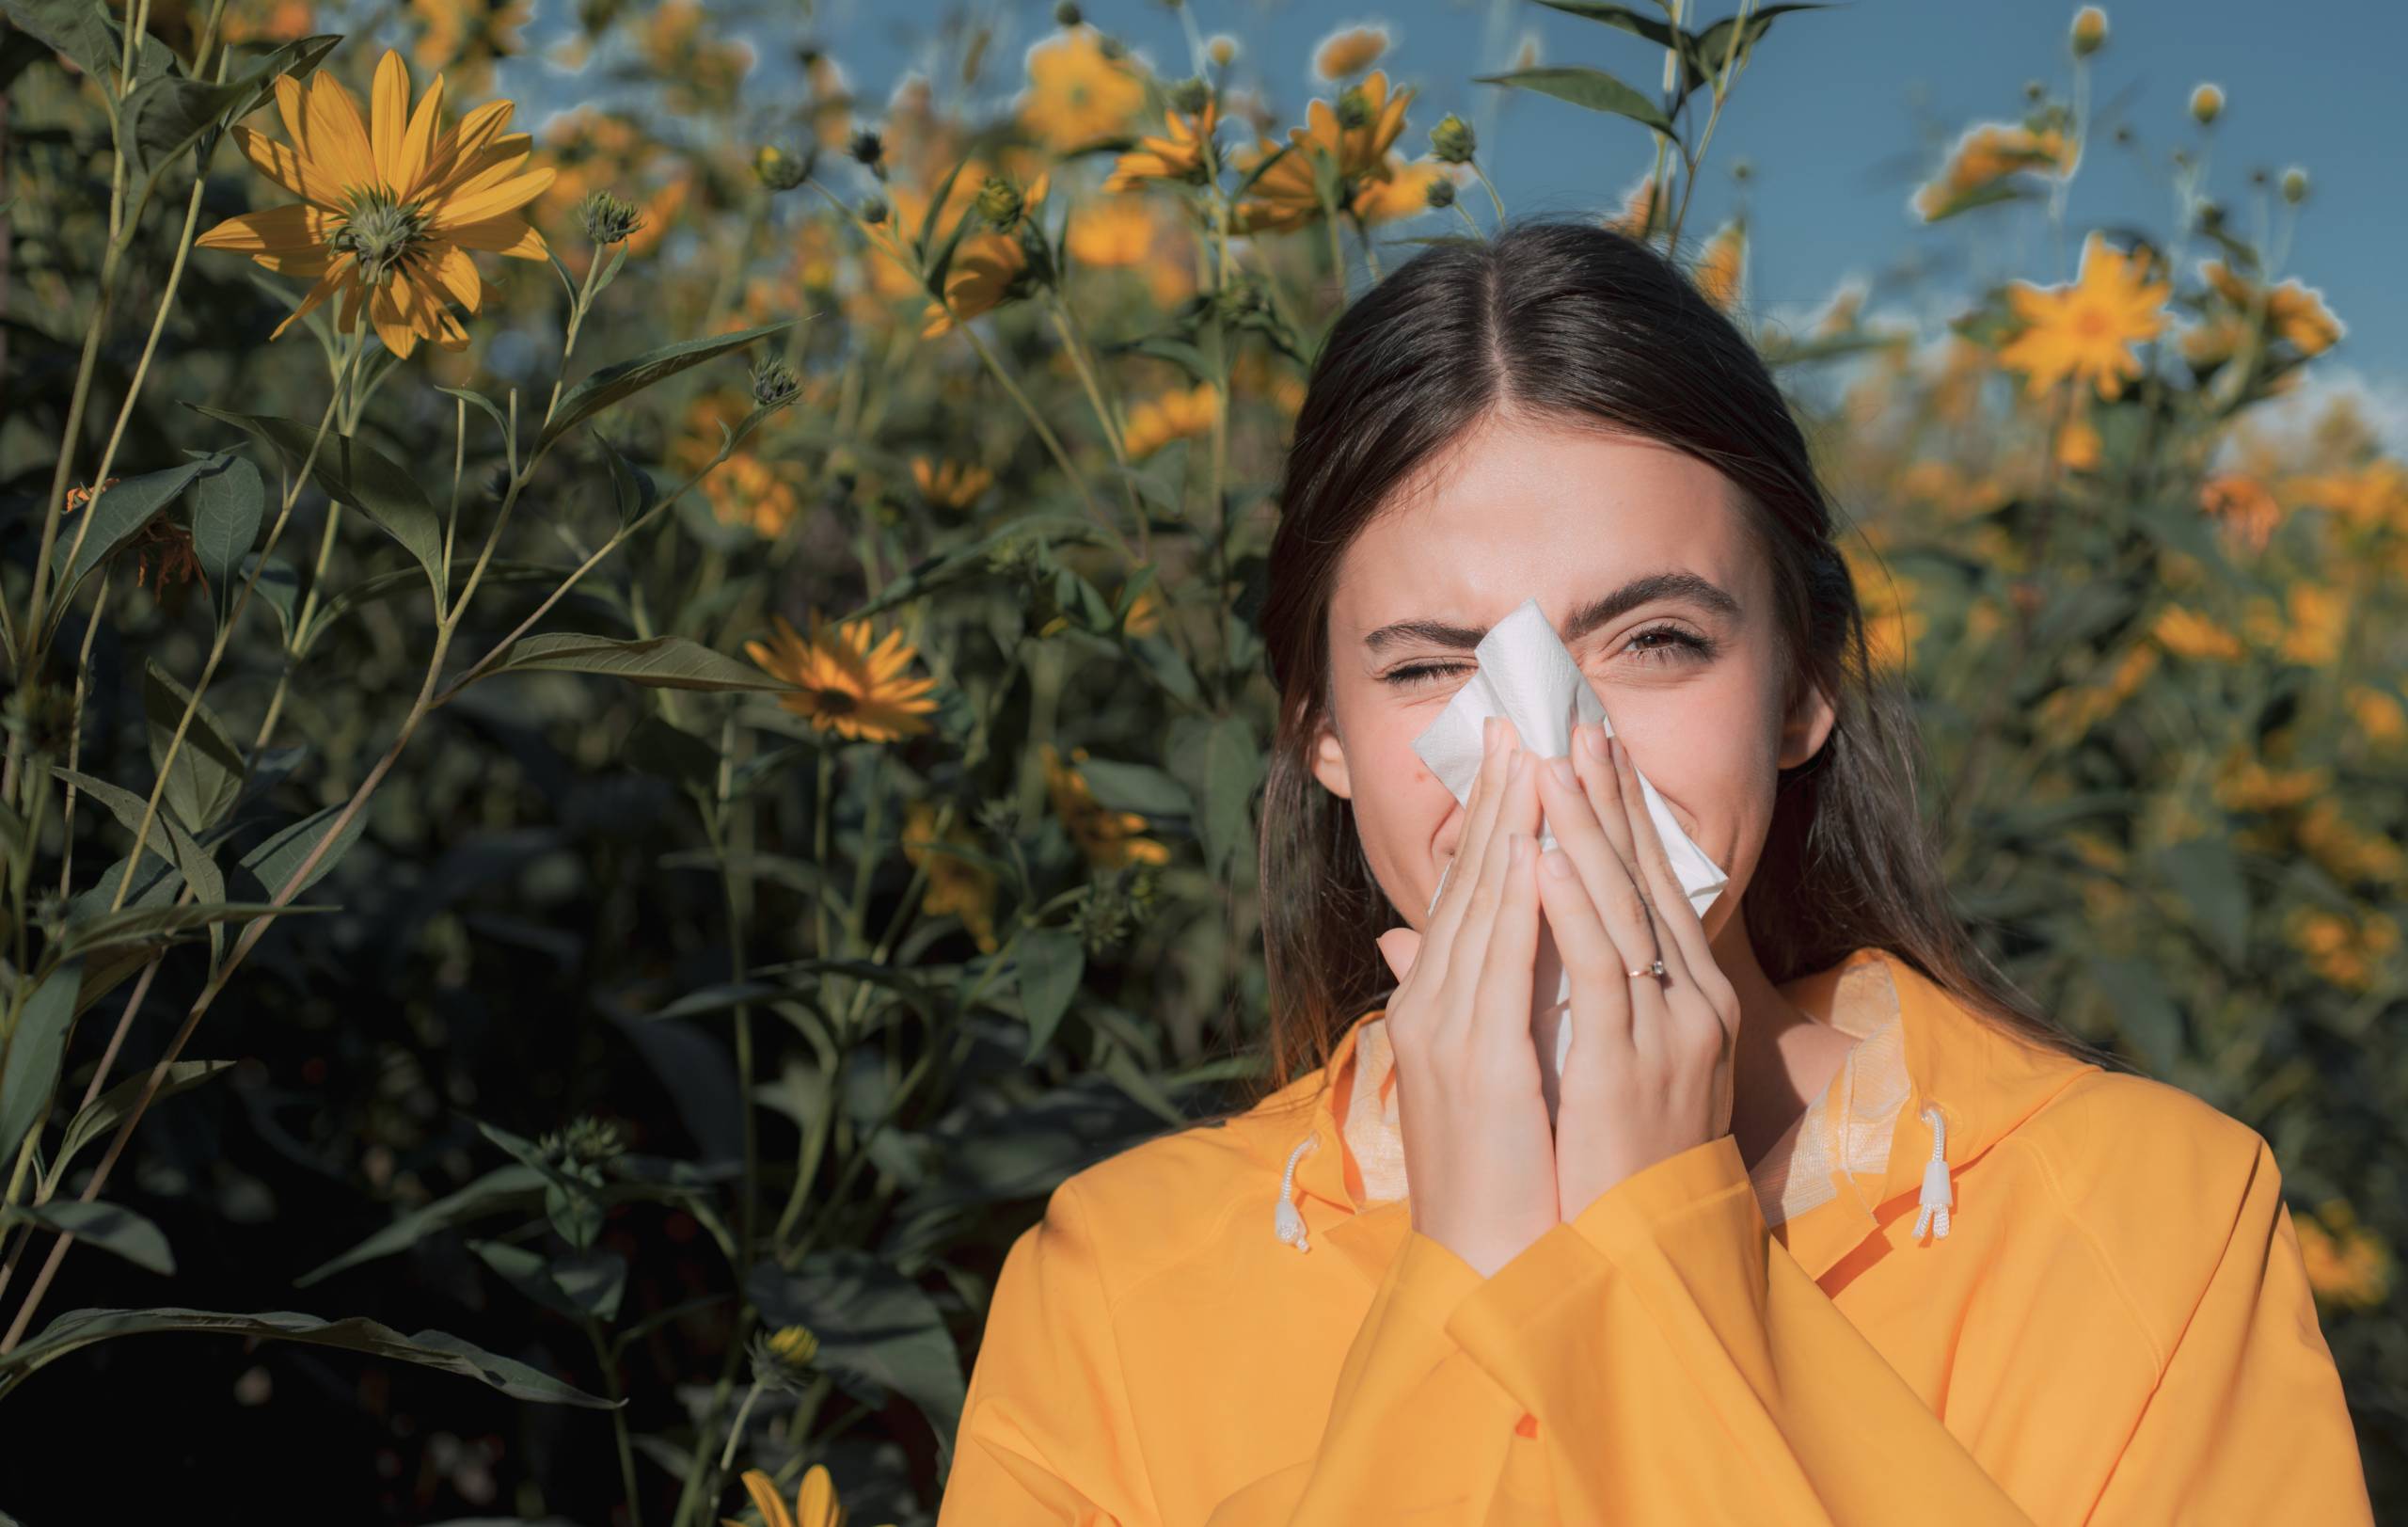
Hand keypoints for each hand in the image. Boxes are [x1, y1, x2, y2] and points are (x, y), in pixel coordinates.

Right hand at [1374, 714, 1561, 1277]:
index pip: (1467, 896)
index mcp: (1436, 1009)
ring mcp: (1447, 1031)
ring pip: (1480, 909)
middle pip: (1468, 886)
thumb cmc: (1496, 1177)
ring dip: (1507, 828)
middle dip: (1499, 802)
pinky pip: (1499, 966)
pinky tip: (1531, 850)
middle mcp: (1432, 1008)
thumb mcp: (1481, 1078)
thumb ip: (1461, 1002)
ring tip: (1532, 758)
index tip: (1518, 753)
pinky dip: (1514, 903)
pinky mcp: (1475, 1060)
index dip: (1492, 821)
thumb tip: (1425, 945)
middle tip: (1524, 724)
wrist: (1485, 1263)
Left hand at [1532, 720, 1742, 1223]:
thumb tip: (1445, 937)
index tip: (1588, 749)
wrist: (1642, 1256)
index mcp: (1689, 999)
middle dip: (1608, 800)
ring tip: (1548, 768)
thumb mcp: (1581, 1062)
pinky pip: (1602, 971)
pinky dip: (1570, 910)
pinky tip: (1539, 860)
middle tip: (1575, 725)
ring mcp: (1672, 1032)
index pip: (1651, 888)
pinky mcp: (1634, 1066)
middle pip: (1646, 882)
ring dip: (1583, 833)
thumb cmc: (1608, 1163)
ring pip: (1624, 912)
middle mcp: (1693, 1004)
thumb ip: (1536, 991)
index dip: (1620, 816)